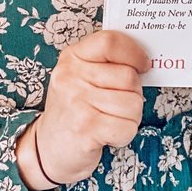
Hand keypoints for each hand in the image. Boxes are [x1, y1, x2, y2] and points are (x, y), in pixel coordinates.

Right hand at [16, 30, 148, 188]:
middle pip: (129, 76)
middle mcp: (71, 77)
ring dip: (131, 116)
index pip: (110, 42)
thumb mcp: (79, 77)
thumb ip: (105, 63)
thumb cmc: (72, 110)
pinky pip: (127, 127)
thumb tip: (143, 60)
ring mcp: (77, 102)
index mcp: (72, 57)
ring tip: (111, 119)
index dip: (134, 52)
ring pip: (133, 103)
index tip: (143, 64)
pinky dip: (125, 134)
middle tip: (118, 104)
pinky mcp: (86, 129)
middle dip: (134, 93)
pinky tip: (109, 133)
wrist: (48, 148)